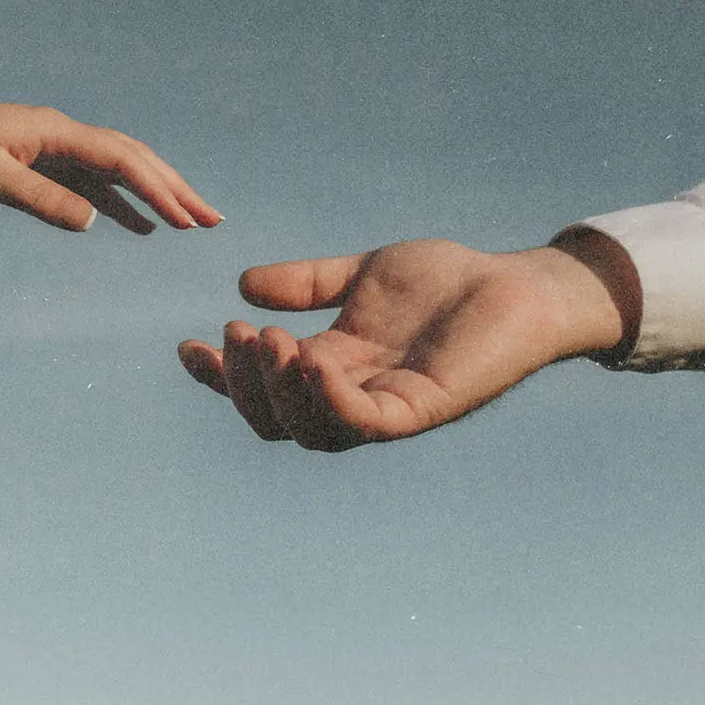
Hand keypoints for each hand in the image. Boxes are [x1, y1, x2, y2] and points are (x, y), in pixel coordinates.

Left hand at [0, 99, 221, 232]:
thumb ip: (39, 199)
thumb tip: (94, 221)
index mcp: (52, 129)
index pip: (120, 158)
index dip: (158, 188)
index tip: (187, 219)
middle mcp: (58, 134)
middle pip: (131, 159)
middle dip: (174, 188)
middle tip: (212, 219)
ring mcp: (48, 149)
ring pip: (114, 173)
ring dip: (153, 197)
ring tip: (190, 224)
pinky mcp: (34, 166)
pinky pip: (89, 186)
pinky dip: (118, 205)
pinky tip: (136, 227)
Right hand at [177, 235, 638, 450]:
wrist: (518, 286)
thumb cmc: (448, 282)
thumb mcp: (362, 274)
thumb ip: (308, 282)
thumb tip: (243, 284)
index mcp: (332, 368)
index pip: (263, 390)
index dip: (220, 378)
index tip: (187, 347)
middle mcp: (352, 396)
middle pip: (276, 420)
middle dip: (243, 384)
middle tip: (239, 334)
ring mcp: (385, 407)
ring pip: (311, 429)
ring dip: (277, 392)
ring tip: (269, 341)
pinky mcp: (421, 409)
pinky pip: (364, 423)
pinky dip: (330, 397)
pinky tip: (312, 359)